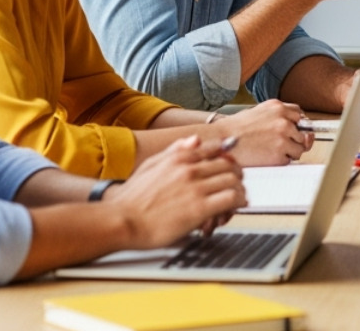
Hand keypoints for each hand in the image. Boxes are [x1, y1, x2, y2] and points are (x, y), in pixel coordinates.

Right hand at [107, 135, 245, 247]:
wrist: (121, 220)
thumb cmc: (131, 199)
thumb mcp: (150, 165)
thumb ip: (174, 151)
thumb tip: (195, 140)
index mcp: (179, 158)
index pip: (216, 149)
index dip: (227, 159)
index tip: (230, 168)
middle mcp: (190, 169)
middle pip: (229, 165)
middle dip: (235, 176)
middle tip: (235, 186)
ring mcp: (196, 187)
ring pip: (234, 180)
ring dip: (239, 190)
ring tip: (236, 199)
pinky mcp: (200, 208)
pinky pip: (232, 198)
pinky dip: (238, 202)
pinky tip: (235, 207)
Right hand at [214, 99, 311, 165]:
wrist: (221, 140)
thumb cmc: (235, 128)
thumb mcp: (258, 112)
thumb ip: (277, 116)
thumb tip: (297, 126)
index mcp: (278, 107)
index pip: (299, 114)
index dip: (297, 124)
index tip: (295, 130)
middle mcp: (283, 120)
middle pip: (303, 132)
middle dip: (294, 139)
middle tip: (279, 143)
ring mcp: (282, 137)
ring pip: (300, 148)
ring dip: (290, 151)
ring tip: (272, 150)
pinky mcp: (279, 154)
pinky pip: (289, 160)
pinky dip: (281, 161)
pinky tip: (267, 157)